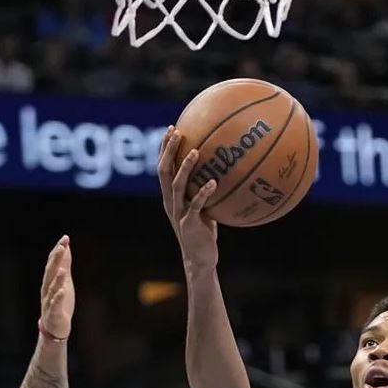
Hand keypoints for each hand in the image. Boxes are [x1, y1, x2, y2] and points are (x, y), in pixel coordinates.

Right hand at [40, 235, 73, 339]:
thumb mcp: (64, 281)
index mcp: (49, 281)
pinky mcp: (53, 313)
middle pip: (50, 272)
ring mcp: (49, 301)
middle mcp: (47, 289)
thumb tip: (66, 247)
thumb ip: (64, 264)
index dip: (58, 251)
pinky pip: (55, 304)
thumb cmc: (60, 302)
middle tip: (61, 246)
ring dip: (57, 278)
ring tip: (63, 269)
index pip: (52, 263)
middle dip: (55, 259)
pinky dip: (58, 297)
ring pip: (52, 288)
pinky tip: (62, 291)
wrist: (55, 327)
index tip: (65, 238)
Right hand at [157, 125, 218, 272]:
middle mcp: (170, 202)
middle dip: (169, 150)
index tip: (173, 128)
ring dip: (185, 167)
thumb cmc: (204, 232)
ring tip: (195, 151)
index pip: (163, 167)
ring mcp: (178, 213)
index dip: (165, 148)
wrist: (200, 259)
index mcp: (171, 196)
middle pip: (164, 171)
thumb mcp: (205, 208)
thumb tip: (224, 170)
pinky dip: (203, 193)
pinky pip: (196, 205)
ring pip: (177, 185)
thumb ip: (207, 190)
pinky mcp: (189, 224)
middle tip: (177, 131)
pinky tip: (214, 182)